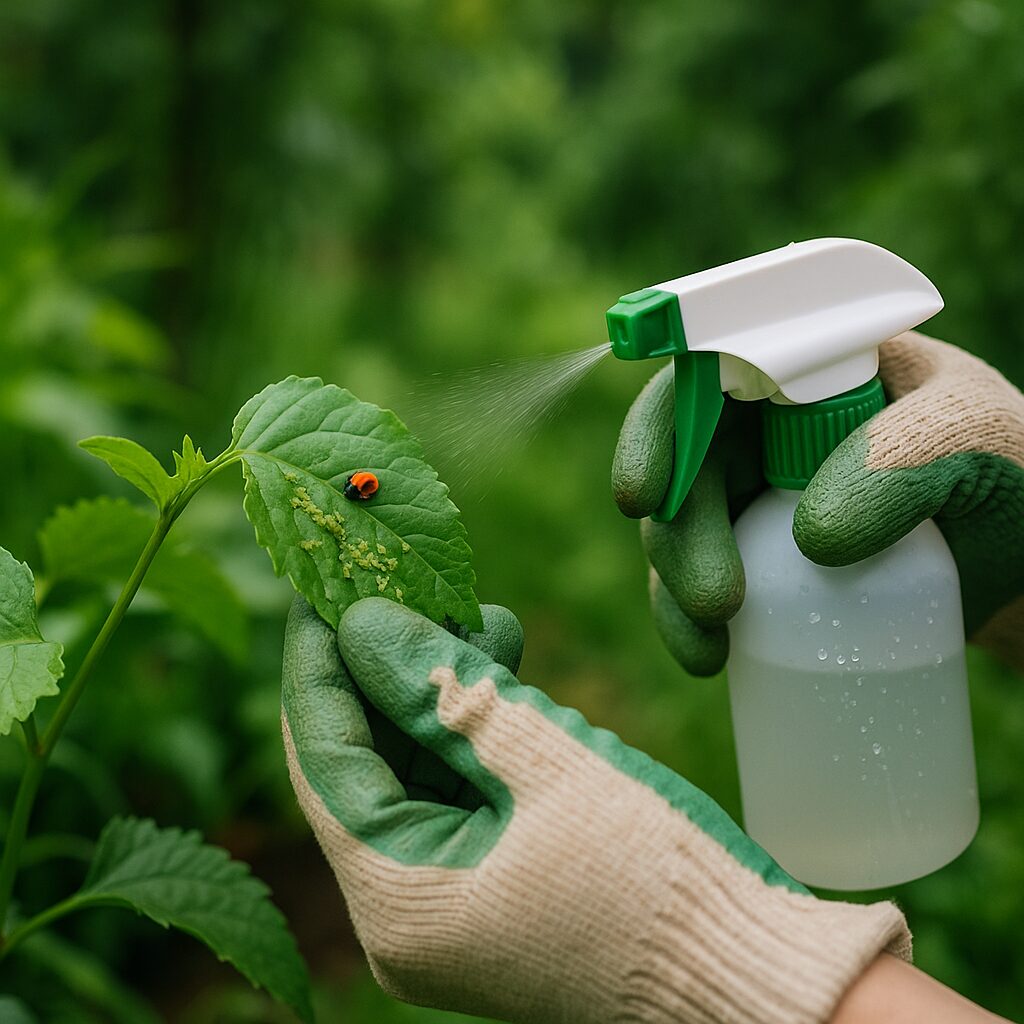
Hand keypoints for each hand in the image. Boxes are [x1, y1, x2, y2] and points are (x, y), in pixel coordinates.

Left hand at [282, 595, 907, 1023]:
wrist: (753, 971)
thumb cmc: (659, 875)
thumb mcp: (548, 763)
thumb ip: (446, 691)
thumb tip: (363, 623)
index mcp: (399, 902)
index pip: (324, 757)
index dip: (320, 664)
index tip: (322, 587)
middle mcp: (406, 917)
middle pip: (366, 762)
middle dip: (391, 669)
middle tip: (413, 586)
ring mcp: (448, 910)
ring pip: (415, 773)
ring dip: (442, 691)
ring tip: (476, 613)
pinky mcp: (489, 891)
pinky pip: (457, 795)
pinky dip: (474, 730)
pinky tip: (501, 663)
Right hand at [614, 332, 1023, 674]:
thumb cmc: (1013, 471)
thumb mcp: (978, 439)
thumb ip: (905, 461)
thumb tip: (811, 536)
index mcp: (807, 366)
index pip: (709, 373)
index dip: (662, 427)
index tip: (646, 495)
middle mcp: (768, 426)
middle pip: (682, 462)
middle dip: (677, 531)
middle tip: (714, 600)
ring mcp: (759, 495)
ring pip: (679, 526)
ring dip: (673, 583)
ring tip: (712, 645)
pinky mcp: (763, 559)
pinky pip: (701, 581)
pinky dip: (688, 622)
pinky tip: (710, 658)